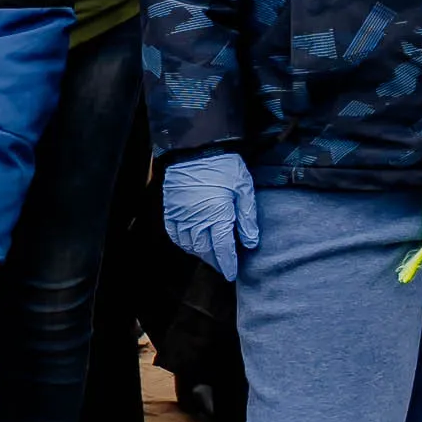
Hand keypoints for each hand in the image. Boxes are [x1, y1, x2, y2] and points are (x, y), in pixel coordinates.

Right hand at [160, 152, 257, 280]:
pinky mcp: (170, 210)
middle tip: (223, 267)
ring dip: (200, 254)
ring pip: (189, 245)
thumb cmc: (224, 166)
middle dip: (215, 262)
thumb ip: (247, 218)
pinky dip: (183, 243)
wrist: (195, 148)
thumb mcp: (243, 188)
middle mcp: (197, 221)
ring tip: (210, 256)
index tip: (232, 274)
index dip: (228, 264)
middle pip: (205, 251)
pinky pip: (174, 234)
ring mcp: (181, 216)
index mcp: (217, 217)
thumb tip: (251, 243)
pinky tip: (190, 245)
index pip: (223, 250)